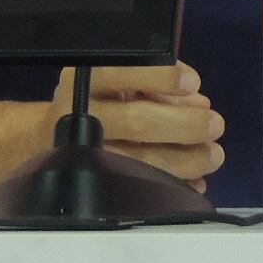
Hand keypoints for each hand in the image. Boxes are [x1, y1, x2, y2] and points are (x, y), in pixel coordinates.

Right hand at [48, 62, 223, 191]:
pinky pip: (136, 190)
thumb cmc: (96, 99)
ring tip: (212, 155)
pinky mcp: (91, 184)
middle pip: (136, 122)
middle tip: (215, 125)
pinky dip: (171, 186)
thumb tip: (197, 101)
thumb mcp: (117, 78)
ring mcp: (84, 153)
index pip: (122, 71)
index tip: (193, 83)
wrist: (46, 137)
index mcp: (86, 77)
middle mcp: (80, 113)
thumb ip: (156, 83)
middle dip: (184, 125)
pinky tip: (194, 181)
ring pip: (138, 161)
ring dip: (184, 161)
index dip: (161, 78)